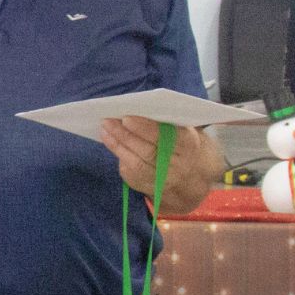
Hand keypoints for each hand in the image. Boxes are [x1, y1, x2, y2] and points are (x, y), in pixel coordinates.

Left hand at [100, 118, 221, 213]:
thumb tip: (140, 107)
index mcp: (189, 146)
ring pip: (137, 163)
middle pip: (149, 151)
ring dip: (117, 144)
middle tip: (108, 120)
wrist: (189, 178)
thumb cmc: (182, 145)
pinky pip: (130, 171)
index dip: (147, 129)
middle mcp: (178, 166)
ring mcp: (163, 180)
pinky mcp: (148, 186)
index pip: (169, 137)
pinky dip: (118, 153)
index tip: (127, 118)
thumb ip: (169, 122)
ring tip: (105, 127)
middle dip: (126, 135)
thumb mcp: (185, 131)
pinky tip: (108, 139)